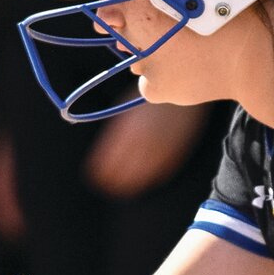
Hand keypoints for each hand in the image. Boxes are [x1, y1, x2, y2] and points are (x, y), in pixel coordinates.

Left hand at [83, 101, 208, 198]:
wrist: (180, 83)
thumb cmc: (148, 95)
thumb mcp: (127, 107)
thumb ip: (118, 131)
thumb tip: (104, 155)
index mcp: (128, 129)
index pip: (110, 158)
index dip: (101, 171)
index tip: (94, 178)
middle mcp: (144, 140)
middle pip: (125, 170)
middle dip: (114, 181)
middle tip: (107, 188)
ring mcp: (161, 146)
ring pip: (144, 174)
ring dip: (132, 184)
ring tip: (123, 190)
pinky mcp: (176, 148)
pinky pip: (163, 170)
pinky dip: (152, 178)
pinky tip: (145, 181)